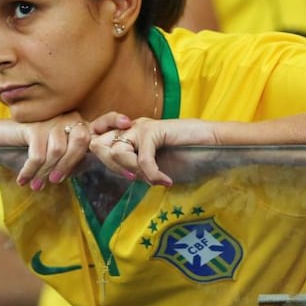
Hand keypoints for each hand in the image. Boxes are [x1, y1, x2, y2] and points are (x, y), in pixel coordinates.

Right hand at [0, 112, 131, 190]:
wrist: (4, 140)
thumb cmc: (37, 151)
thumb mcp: (62, 157)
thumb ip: (81, 159)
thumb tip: (108, 170)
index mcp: (80, 126)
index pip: (101, 121)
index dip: (114, 121)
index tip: (128, 123)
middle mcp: (69, 119)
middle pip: (80, 142)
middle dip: (69, 166)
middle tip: (55, 182)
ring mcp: (52, 121)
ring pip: (58, 151)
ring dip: (46, 172)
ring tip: (37, 185)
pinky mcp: (34, 127)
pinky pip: (38, 154)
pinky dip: (31, 170)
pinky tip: (24, 180)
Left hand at [89, 116, 215, 186]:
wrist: (209, 143)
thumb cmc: (183, 156)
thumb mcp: (151, 166)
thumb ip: (133, 168)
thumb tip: (121, 177)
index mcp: (126, 134)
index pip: (96, 142)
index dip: (102, 160)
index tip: (125, 175)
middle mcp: (129, 127)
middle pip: (99, 146)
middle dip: (114, 167)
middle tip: (134, 178)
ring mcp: (140, 126)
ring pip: (117, 152)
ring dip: (135, 171)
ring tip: (153, 178)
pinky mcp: (153, 130)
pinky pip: (142, 158)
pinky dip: (153, 173)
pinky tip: (165, 180)